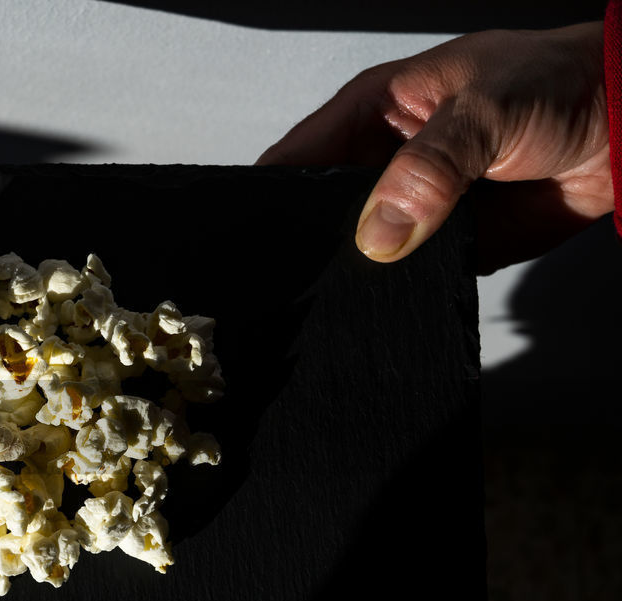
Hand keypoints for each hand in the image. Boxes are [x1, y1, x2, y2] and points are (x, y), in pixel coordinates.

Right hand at [256, 23, 613, 272]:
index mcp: (371, 112)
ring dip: (356, 273)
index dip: (270, 194)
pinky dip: (398, 291)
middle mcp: (380, 162)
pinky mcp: (442, 246)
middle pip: (319, 212)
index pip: (297, 157)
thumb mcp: (483, 112)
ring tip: (338, 297)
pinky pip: (406, 277)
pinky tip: (385, 305)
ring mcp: (410, 207)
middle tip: (296, 278)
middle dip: (310, 242)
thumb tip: (377, 237)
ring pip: (360, 251)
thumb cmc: (554, 85)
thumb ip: (428, 170)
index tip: (255, 236)